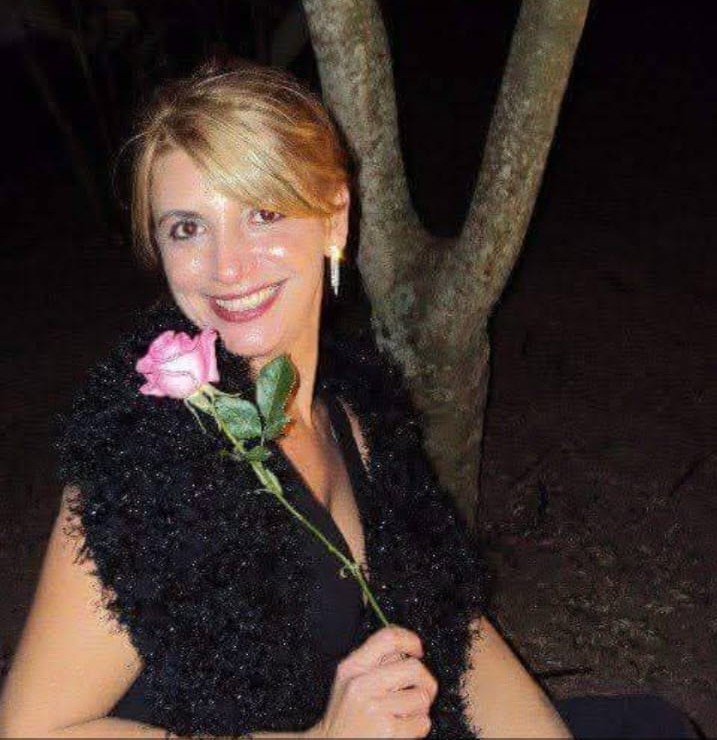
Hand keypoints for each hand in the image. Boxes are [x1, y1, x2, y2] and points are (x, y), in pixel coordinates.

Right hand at [309, 625, 437, 737]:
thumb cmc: (345, 716)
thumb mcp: (349, 681)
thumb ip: (373, 662)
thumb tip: (406, 648)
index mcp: (352, 667)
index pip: (388, 638)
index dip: (410, 640)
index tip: (418, 649)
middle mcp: (362, 685)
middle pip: (414, 667)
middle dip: (426, 681)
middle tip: (422, 690)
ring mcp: (375, 708)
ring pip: (421, 697)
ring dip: (420, 708)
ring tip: (405, 714)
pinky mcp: (388, 731)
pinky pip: (422, 722)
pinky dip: (418, 727)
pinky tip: (403, 729)